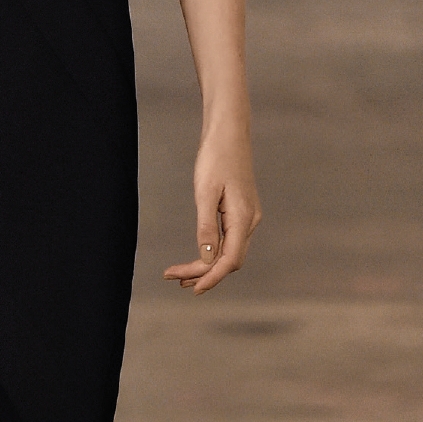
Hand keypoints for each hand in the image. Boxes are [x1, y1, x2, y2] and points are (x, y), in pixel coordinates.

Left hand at [164, 128, 261, 293]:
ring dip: (206, 266)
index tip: (192, 288)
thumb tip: (206, 258)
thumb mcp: (205, 192)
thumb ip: (206, 227)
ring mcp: (247, 217)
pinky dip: (211, 252)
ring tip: (181, 276)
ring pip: (228, 251)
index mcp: (243, 218)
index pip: (230, 260)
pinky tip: (198, 256)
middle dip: (203, 274)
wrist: (229, 132)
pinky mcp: (240, 211)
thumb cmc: (216, 157)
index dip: (211, 278)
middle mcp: (249, 221)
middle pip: (229, 260)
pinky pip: (228, 240)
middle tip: (174, 279)